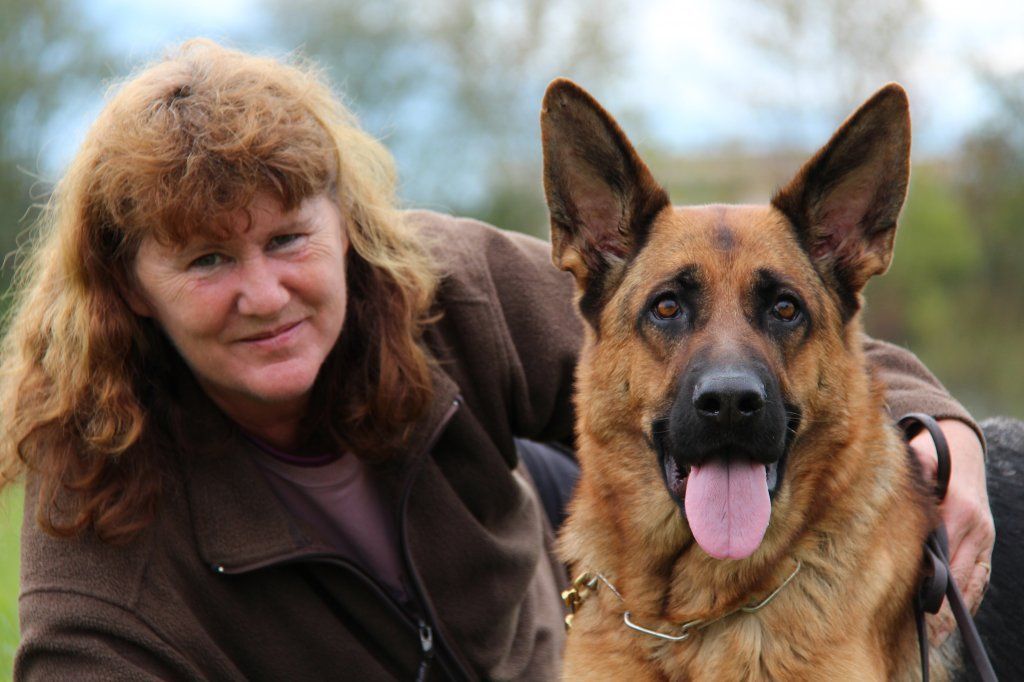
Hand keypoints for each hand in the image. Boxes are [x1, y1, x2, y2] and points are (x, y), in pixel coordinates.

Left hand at [909, 419, 993, 644]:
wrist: (960, 447)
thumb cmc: (927, 455)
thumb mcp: (915, 464)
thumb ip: (903, 485)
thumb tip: (876, 500)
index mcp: (957, 510)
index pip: (943, 560)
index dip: (926, 590)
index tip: (908, 615)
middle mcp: (976, 527)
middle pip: (959, 581)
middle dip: (938, 611)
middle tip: (913, 637)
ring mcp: (985, 538)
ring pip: (972, 586)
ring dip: (952, 615)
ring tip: (926, 640)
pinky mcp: (986, 545)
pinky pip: (979, 581)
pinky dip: (964, 604)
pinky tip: (944, 624)